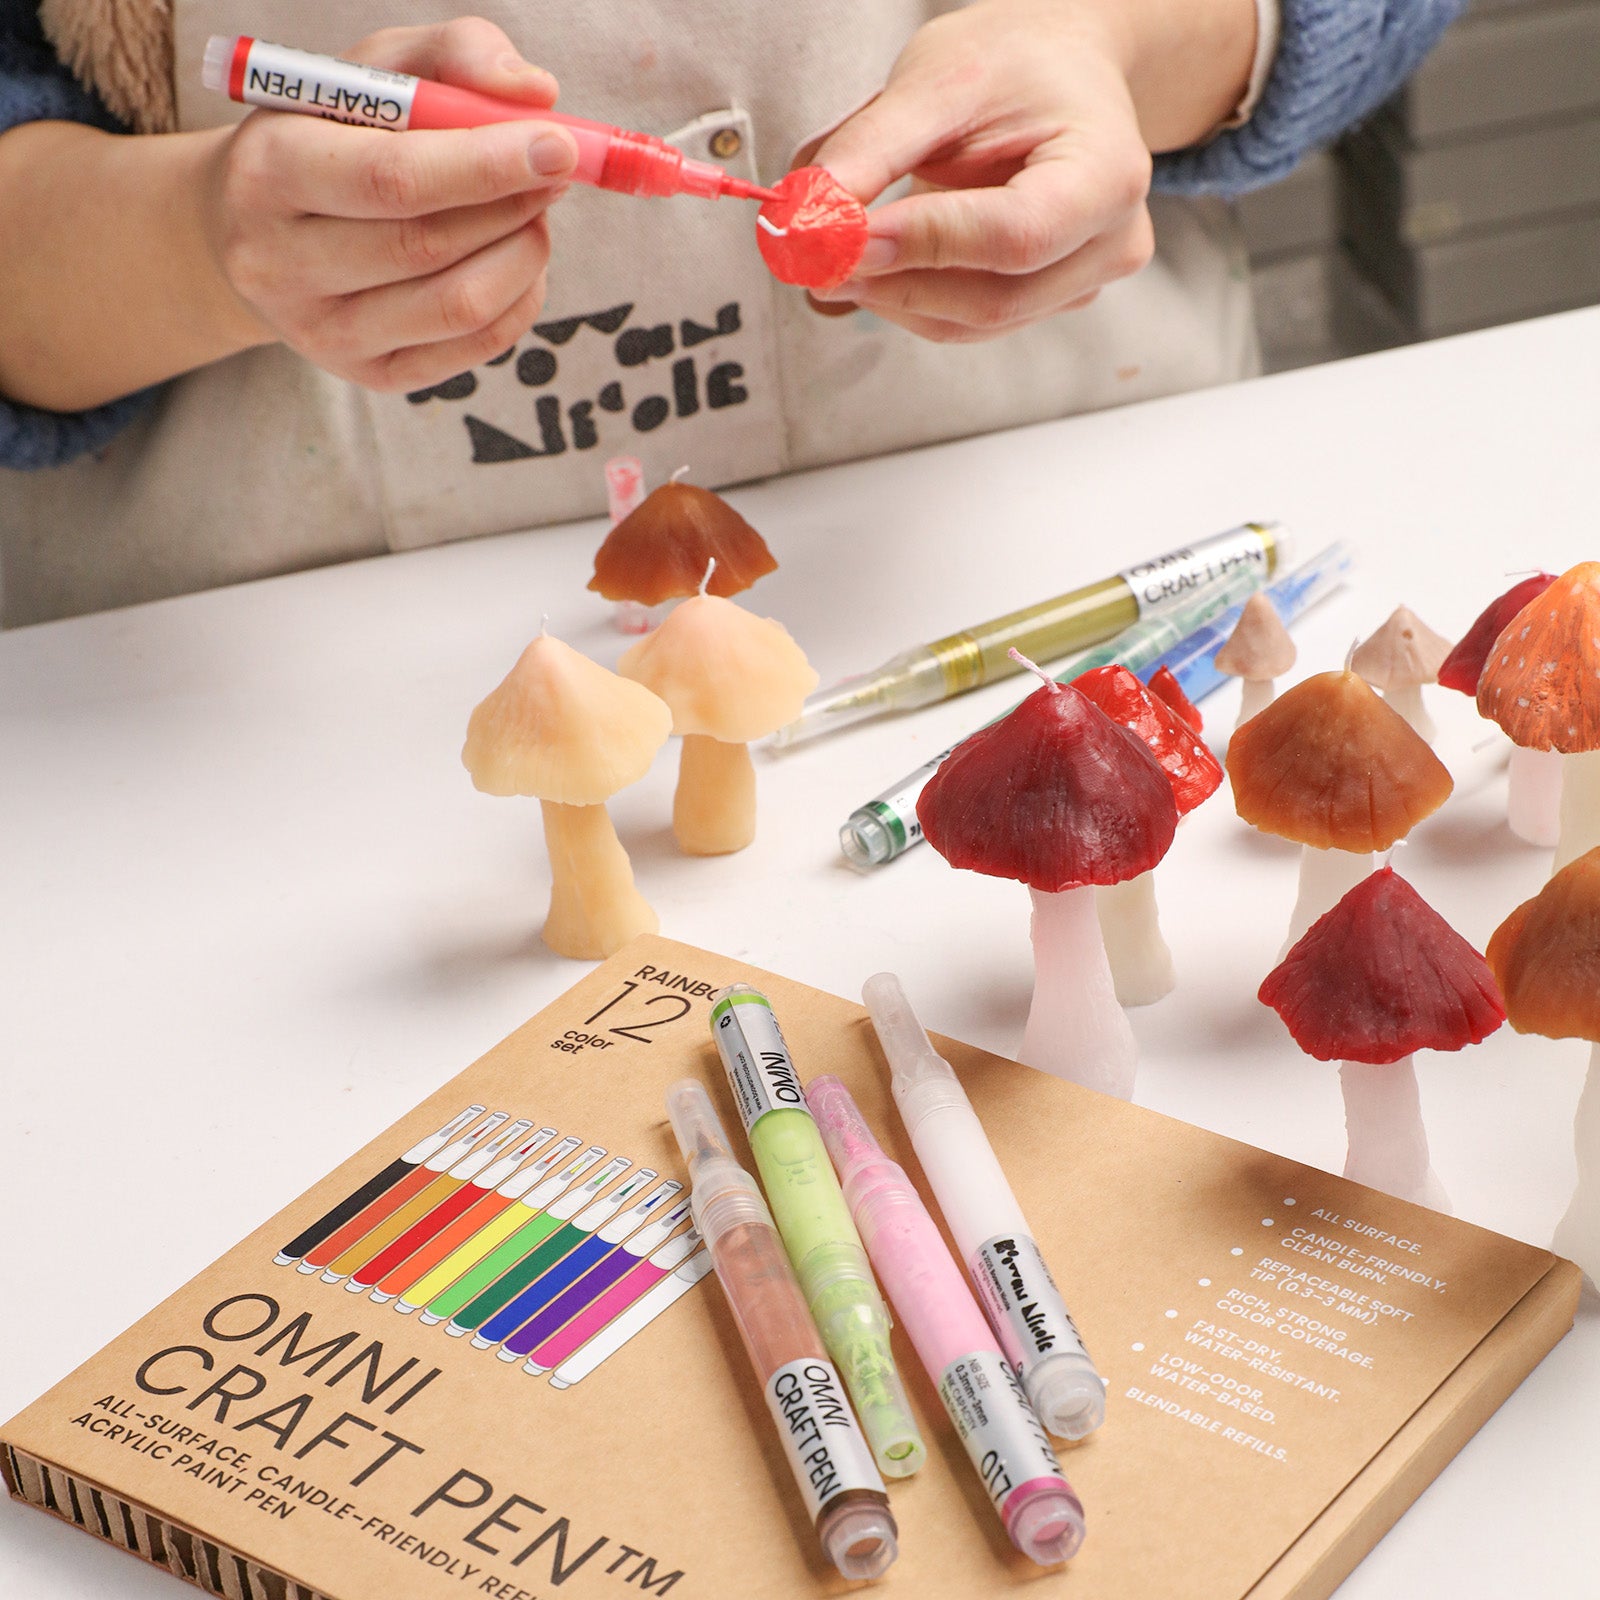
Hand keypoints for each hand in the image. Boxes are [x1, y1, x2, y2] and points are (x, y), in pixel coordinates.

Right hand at [204, 18, 576, 391]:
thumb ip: (455, 56)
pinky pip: (475, 346)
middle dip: (514, 205)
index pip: (393, 179)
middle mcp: (281, 263)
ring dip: (525, 253)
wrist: (257, 227)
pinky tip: (517, 260)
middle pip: (429, 246)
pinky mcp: (371, 375)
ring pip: (460, 305)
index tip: (558, 146)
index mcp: (271, 171)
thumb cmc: (331, 132)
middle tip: (555, 172)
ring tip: (536, 212)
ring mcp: (325, 333)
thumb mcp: (376, 69)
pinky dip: (520, 299)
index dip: (486, 165)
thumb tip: (537, 94)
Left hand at [810, 0, 1253, 341]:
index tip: (843, 238)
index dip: (921, 246)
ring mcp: (1084, 279)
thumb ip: (872, 148)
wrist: (1059, 70)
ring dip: (893, 298)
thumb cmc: (1016, 65)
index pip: (1013, 236)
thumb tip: (811, 215)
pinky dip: (911, 300)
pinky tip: (878, 265)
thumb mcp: (937, 80)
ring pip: (972, 323)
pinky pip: (970, 323)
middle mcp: (1109, 240)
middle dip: (893, 283)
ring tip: (838, 255)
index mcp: (1106, 172)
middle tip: (818, 257)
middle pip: (992, 300)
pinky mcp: (1050, 299)